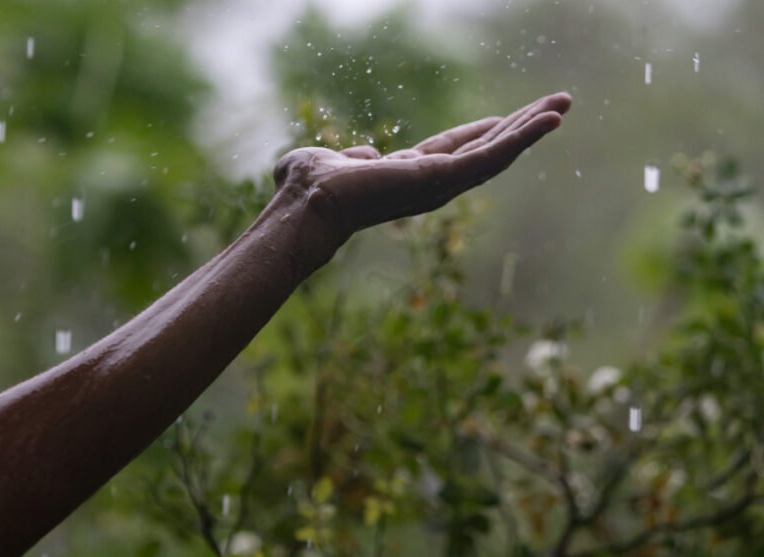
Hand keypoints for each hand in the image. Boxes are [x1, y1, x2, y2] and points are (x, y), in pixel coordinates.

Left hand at [273, 92, 570, 236]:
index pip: (454, 150)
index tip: (505, 118)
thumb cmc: (308, 189)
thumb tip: (361, 155)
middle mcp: (431, 181)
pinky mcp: (446, 178)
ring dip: (531, 128)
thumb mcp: (330, 161)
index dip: (480, 133)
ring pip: (497, 152)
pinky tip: (551, 118)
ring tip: (563, 105)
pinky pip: (493, 155)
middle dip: (520, 127)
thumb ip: (348, 157)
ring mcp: (442, 182)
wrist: (307, 204)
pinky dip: (524, 137)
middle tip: (556, 105)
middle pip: (485, 149)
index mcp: (409, 174)